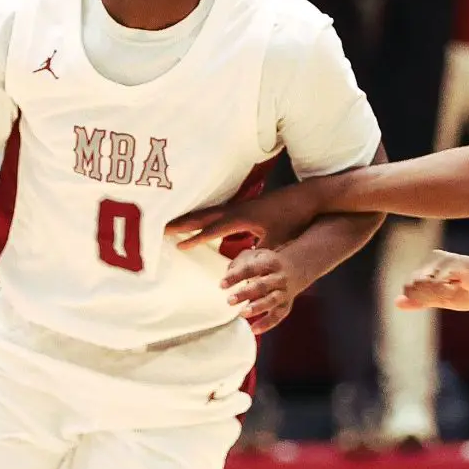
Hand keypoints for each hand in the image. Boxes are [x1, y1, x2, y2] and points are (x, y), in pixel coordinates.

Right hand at [168, 178, 326, 253]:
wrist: (307, 197)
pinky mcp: (245, 206)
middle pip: (203, 215)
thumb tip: (244, 271)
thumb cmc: (294, 219)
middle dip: (182, 223)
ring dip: (190, 217)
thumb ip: (258, 256)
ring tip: (172, 223)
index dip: (194, 238)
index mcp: (241, 217)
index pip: (212, 229)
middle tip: (161, 228)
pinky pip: (217, 211)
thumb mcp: (276, 241)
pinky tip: (200, 221)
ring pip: (208, 211)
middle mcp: (236, 209)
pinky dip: (203, 216)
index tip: (177, 246)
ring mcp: (240, 205)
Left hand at [222, 244, 299, 333]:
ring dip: (257, 307)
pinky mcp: (286, 305)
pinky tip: (254, 329)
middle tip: (229, 300)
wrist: (295, 269)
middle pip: (262, 285)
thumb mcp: (255, 256)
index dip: (236, 276)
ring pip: (271, 300)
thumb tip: (226, 277)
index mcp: (269, 262)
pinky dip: (267, 323)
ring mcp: (283, 292)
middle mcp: (278, 277)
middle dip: (245, 293)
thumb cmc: (267, 264)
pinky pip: (278, 315)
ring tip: (242, 313)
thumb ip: (239, 264)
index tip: (221, 285)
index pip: (250, 268)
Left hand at [398, 251, 468, 312]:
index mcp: (429, 266)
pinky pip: (437, 285)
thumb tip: (397, 302)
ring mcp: (442, 259)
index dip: (426, 299)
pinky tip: (462, 284)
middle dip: (432, 297)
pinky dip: (450, 291)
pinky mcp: (452, 262)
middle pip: (413, 287)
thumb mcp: (444, 300)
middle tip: (454, 290)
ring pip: (424, 287)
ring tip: (459, 286)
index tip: (448, 294)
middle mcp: (433, 259)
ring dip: (442, 294)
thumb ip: (420, 300)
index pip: (409, 287)